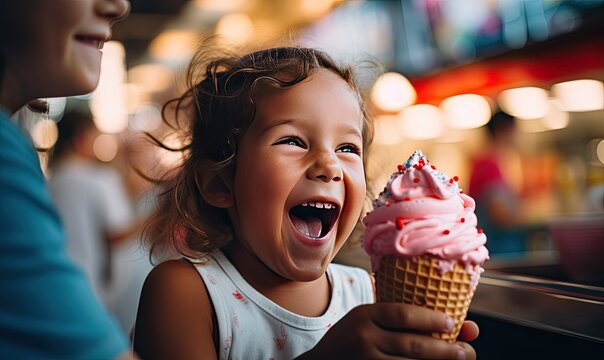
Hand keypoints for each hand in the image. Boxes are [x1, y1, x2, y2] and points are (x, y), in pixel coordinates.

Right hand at [298, 303, 475, 358]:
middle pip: (412, 345)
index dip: (430, 319)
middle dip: (445, 350)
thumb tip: (467, 326)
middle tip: (467, 352)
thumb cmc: (354, 338)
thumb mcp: (370, 321)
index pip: (402, 314)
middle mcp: (363, 337)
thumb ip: (405, 319)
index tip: (452, 323)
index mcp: (364, 314)